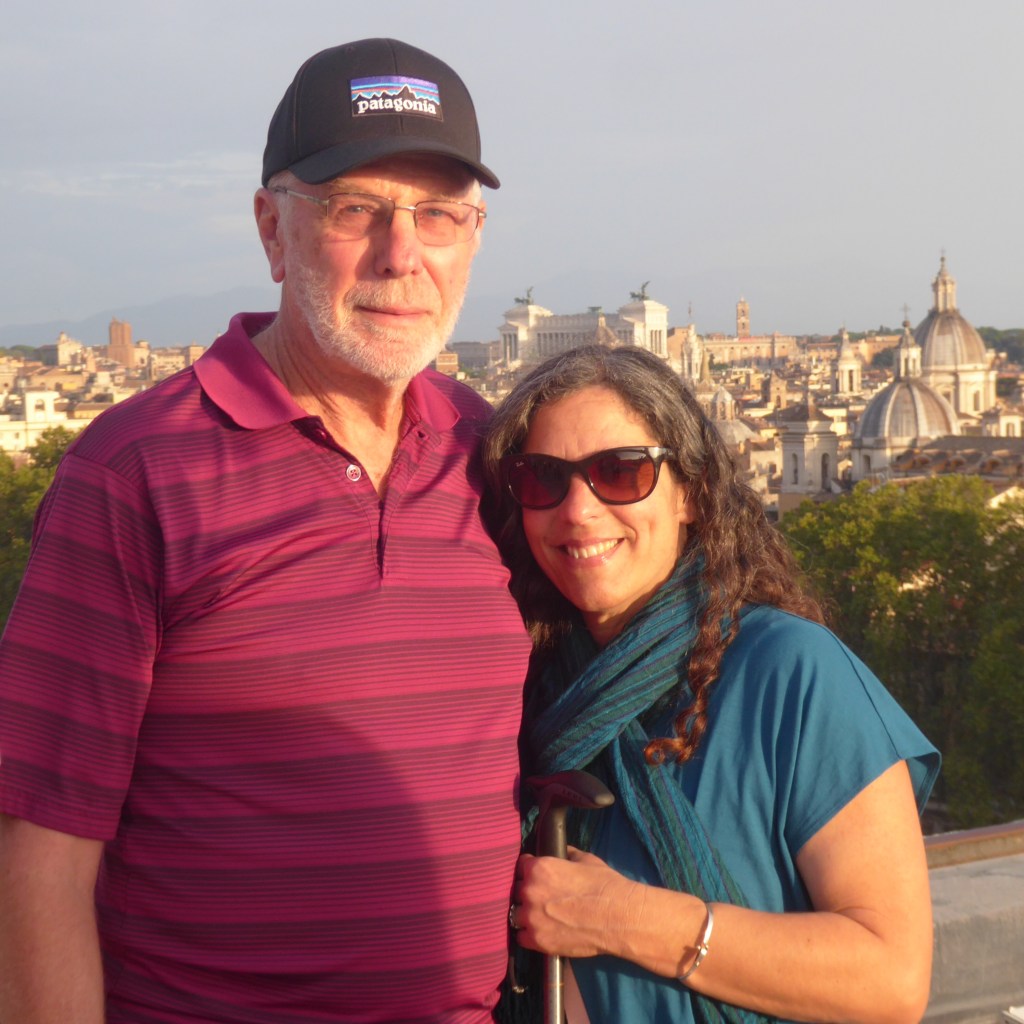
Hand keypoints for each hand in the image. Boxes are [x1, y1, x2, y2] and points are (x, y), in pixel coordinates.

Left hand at [511, 846, 640, 958]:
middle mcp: (530, 891)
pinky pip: (521, 937)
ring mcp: (531, 917)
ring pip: (516, 914)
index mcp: (539, 868)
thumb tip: (562, 854)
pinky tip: (541, 932)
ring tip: (540, 917)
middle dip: (528, 892)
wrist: (619, 917)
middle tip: (542, 898)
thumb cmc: (604, 885)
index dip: (529, 870)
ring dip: (526, 914)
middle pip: (517, 890)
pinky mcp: (537, 941)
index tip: (536, 876)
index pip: (521, 865)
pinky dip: (529, 935)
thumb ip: (567, 856)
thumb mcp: (585, 860)